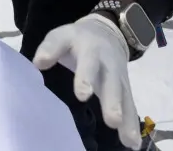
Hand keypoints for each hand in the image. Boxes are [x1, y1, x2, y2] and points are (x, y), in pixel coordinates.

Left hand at [33, 14, 140, 149]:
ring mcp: (119, 78)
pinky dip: (132, 125)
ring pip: (124, 98)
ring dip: (126, 118)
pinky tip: (133, 144)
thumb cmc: (77, 39)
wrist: (106, 33)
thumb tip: (38, 62)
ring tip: (128, 140)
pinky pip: (130, 107)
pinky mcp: (125, 90)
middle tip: (112, 120)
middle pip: (112, 84)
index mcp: (91, 50)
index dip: (86, 78)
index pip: (88, 63)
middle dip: (112, 102)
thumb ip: (51, 48)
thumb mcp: (62, 36)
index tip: (82, 95)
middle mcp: (108, 65)